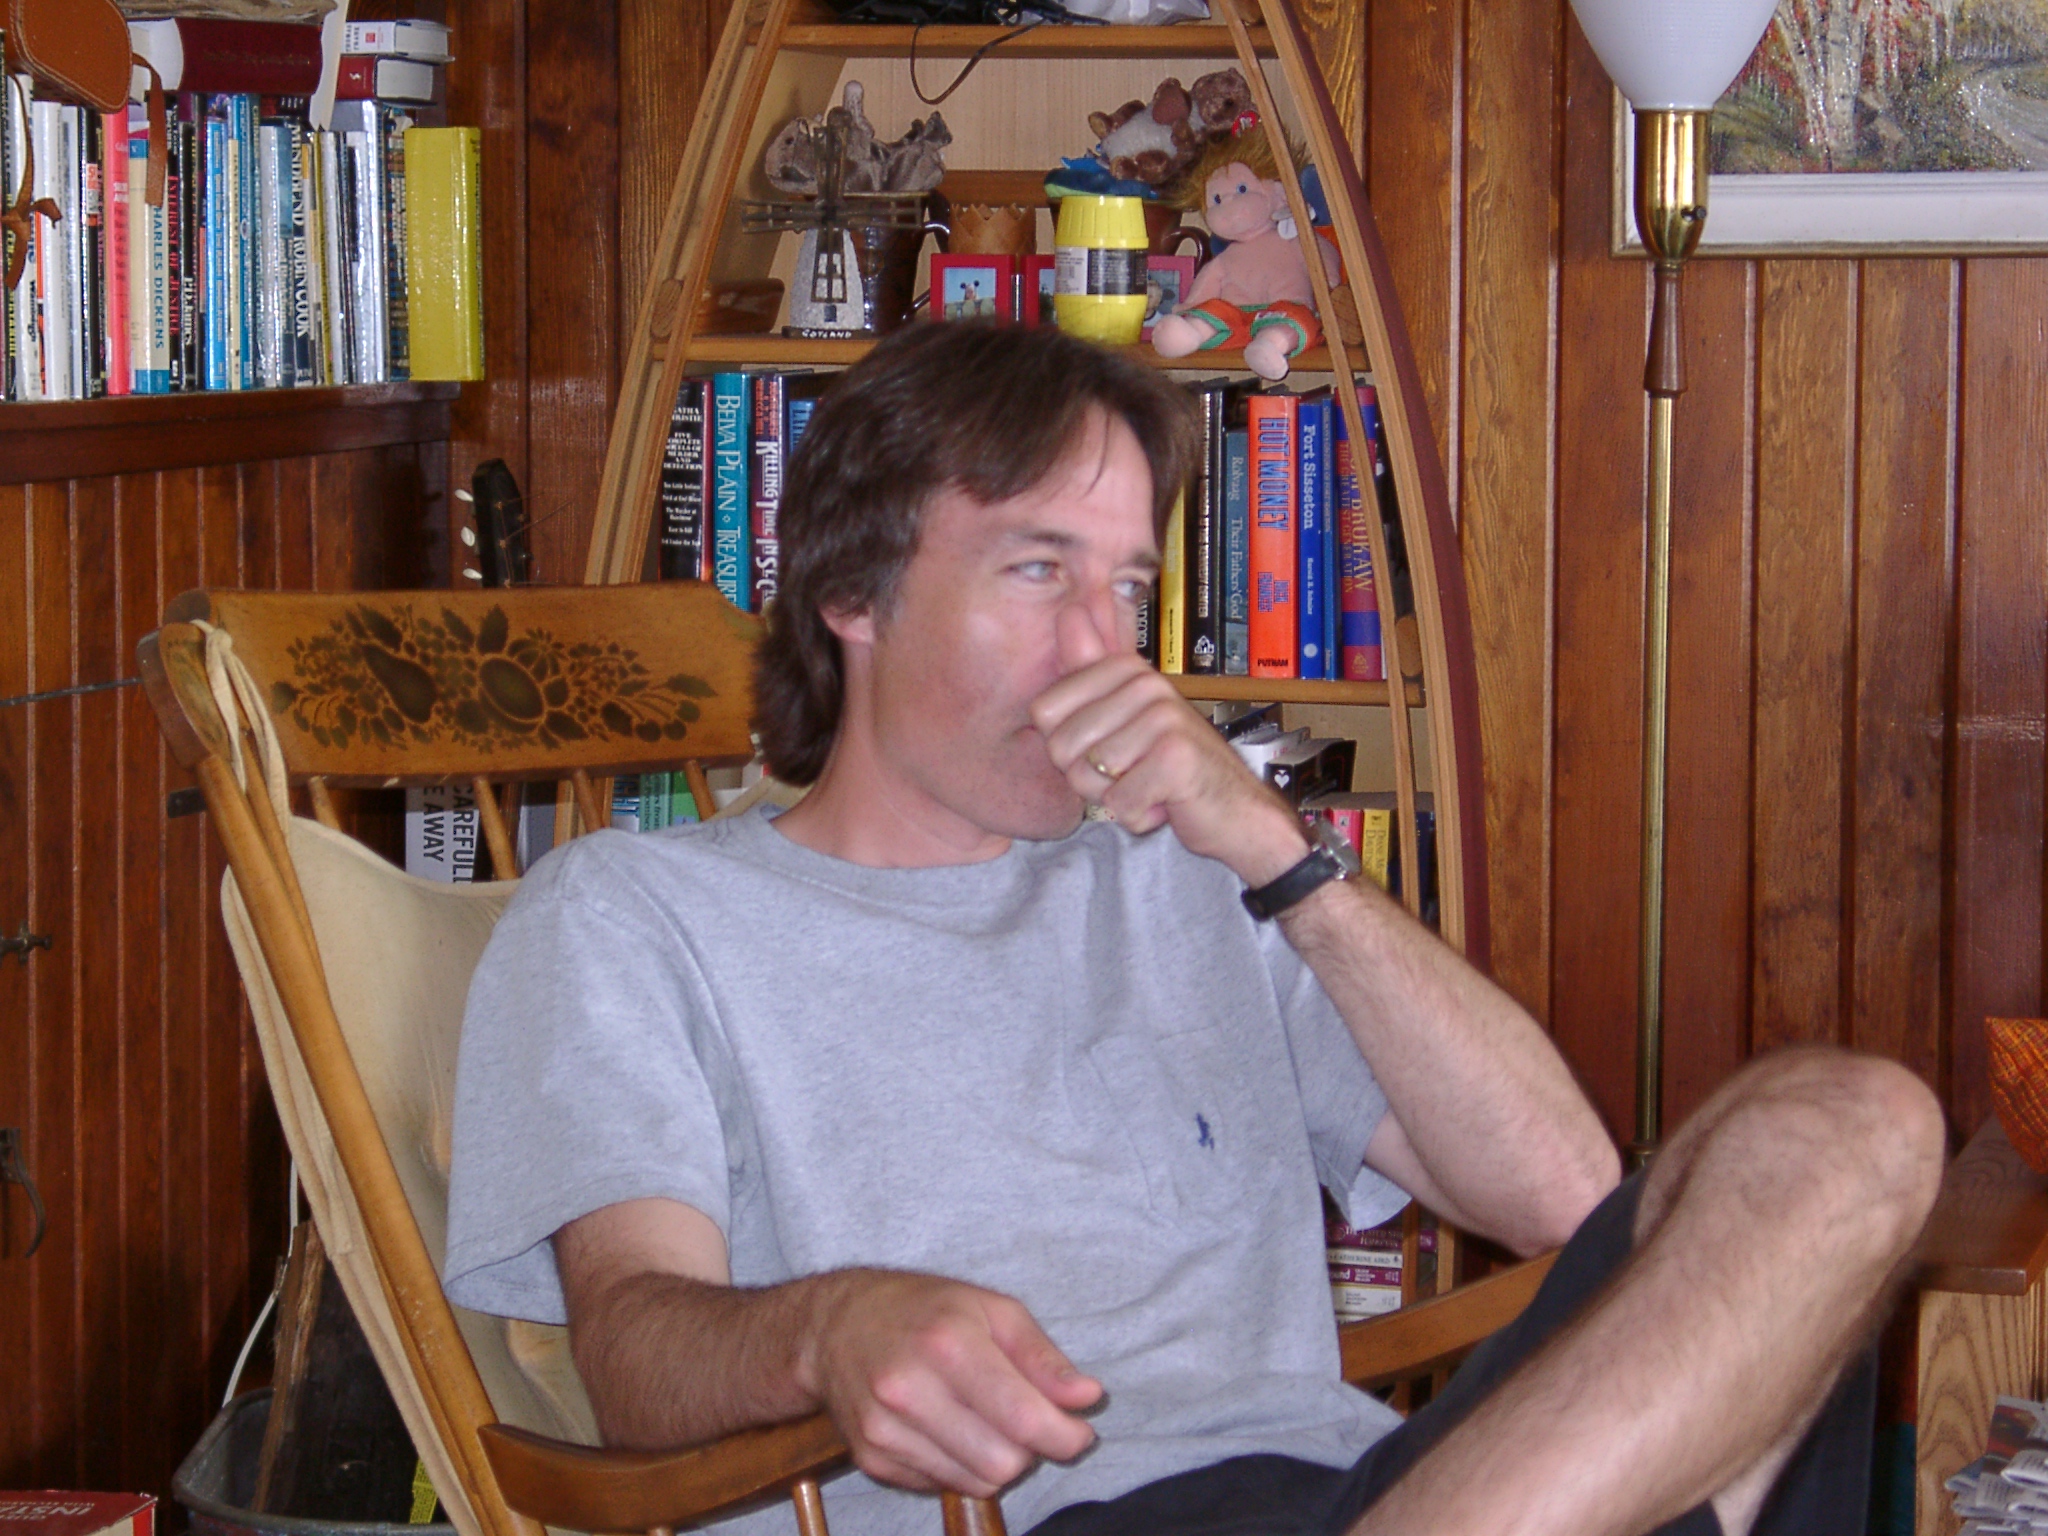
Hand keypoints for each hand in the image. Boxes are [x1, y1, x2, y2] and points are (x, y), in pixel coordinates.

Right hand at [801, 1270, 1103, 1497]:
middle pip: (1003, 1462)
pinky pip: (942, 1486)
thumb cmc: (924, 1309)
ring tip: (986, 1420)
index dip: (1065, 1435)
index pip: (1022, 1418)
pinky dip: (961, 1466)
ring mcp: (884, 1429)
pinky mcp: (871, 1457)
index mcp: (948, 1344)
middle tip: (1026, 1419)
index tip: (1079, 1431)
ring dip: (997, 1460)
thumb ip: (1043, 1358)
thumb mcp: (992, 1309)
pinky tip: (950, 1429)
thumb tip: (1088, 1397)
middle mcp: (910, 1390)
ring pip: (976, 1482)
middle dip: (1030, 1449)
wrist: (834, 1325)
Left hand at [1030, 605, 1308, 885]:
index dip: (1065, 747)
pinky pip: (1119, 802)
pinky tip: (1165, 803)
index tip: (1108, 747)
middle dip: (1087, 778)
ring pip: (1088, 778)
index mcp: (1126, 670)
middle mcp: (1146, 685)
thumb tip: (1070, 607)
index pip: (1043, 712)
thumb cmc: (1174, 765)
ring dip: (1114, 798)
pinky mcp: (1177, 758)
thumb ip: (1093, 665)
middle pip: (1060, 747)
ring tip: (1150, 786)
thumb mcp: (1127, 710)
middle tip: (1132, 773)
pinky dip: (1137, 815)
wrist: (1237, 809)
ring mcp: (1165, 718)